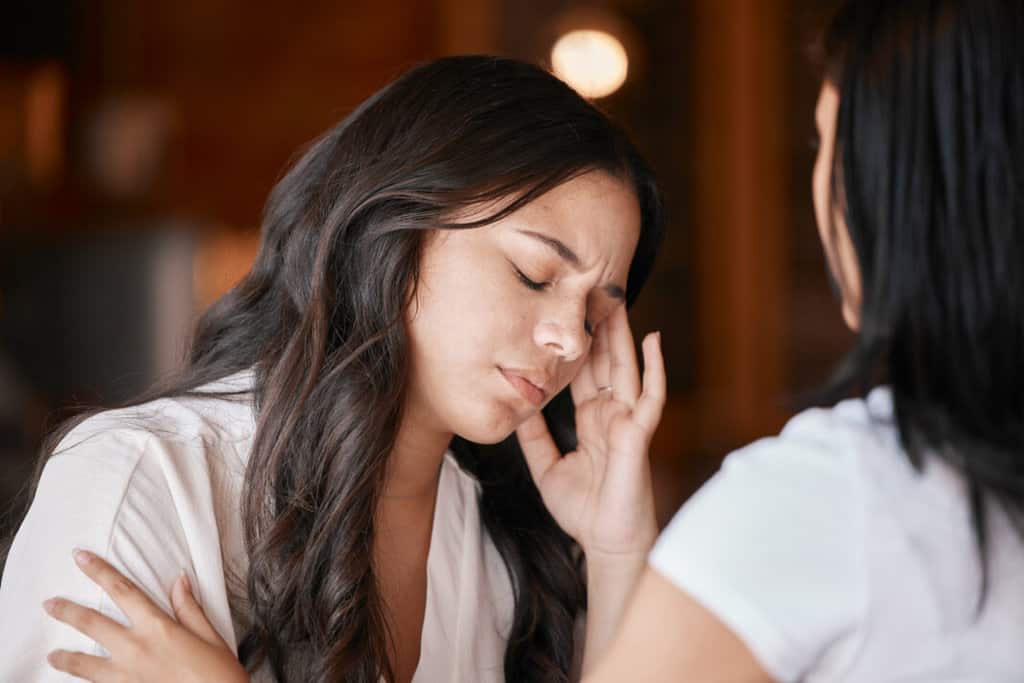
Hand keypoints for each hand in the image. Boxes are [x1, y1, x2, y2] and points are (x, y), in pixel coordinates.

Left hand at [43, 549, 248, 682]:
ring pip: (84, 664)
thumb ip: (189, 609)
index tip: (80, 558)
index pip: (122, 590)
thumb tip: (180, 580)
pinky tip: (76, 682)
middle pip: (92, 623)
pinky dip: (83, 682)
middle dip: (67, 611)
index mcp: (157, 628)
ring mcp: (125, 676)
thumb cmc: (218, 676)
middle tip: (49, 604)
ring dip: (65, 657)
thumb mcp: (210, 637)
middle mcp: (135, 649)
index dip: (99, 571)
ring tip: (52, 655)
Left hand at [517, 305, 664, 565]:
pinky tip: (654, 340)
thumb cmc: (583, 509)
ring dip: (623, 334)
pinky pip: (650, 396)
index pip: (584, 373)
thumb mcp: (546, 466)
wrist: (605, 543)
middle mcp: (610, 414)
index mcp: (591, 419)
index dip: (577, 345)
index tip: (566, 314)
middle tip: (592, 290)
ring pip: (625, 368)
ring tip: (618, 300)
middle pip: (604, 361)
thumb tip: (518, 403)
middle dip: (599, 328)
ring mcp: (627, 421)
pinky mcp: (639, 434)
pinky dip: (655, 367)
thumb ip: (534, 435)